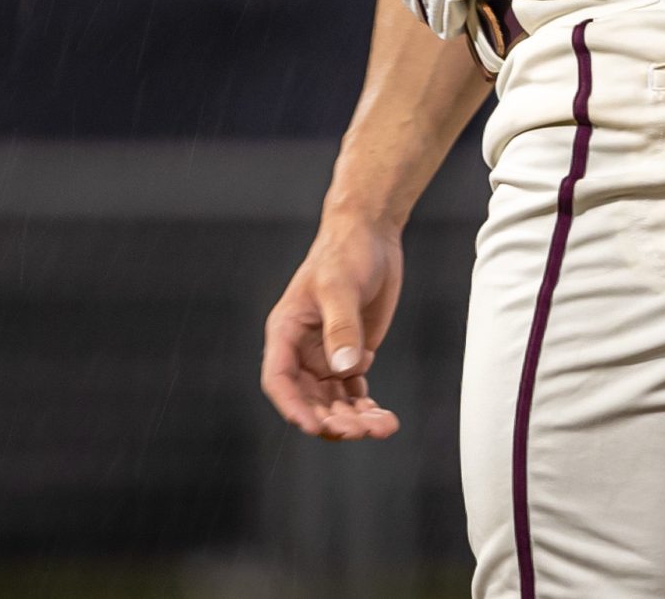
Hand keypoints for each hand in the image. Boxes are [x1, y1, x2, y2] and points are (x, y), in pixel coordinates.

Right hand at [260, 213, 403, 440]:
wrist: (371, 235)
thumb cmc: (344, 252)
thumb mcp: (339, 287)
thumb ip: (341, 328)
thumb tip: (345, 368)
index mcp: (286, 332)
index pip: (279, 380)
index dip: (292, 407)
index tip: (312, 426)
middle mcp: (303, 350)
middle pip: (308, 399)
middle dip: (330, 419)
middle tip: (357, 430)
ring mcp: (328, 355)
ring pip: (334, 402)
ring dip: (354, 419)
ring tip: (381, 426)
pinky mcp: (353, 354)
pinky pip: (354, 391)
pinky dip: (367, 407)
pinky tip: (385, 417)